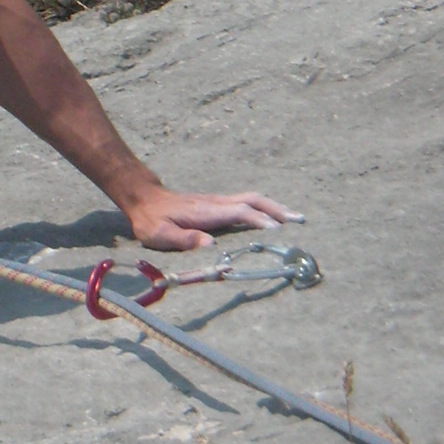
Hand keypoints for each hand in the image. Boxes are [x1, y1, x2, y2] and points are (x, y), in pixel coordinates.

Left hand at [125, 187, 303, 252]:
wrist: (144, 199)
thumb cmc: (151, 219)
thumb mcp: (160, 233)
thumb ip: (184, 238)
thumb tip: (211, 244)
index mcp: (206, 211)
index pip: (239, 212)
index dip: (258, 221)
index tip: (278, 231)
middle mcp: (216, 203)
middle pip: (253, 200)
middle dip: (277, 209)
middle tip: (300, 220)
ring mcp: (218, 201)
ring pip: (252, 199)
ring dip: (274, 206)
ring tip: (295, 218)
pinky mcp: (217, 204)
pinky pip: (246, 202)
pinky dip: (264, 207)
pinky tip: (273, 217)